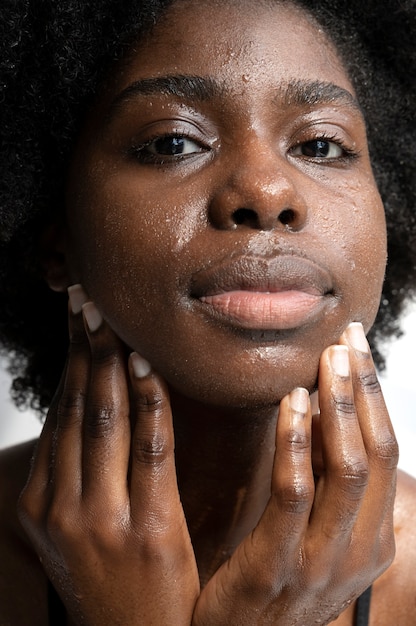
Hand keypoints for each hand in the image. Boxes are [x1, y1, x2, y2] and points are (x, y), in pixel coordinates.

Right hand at [18, 286, 198, 624]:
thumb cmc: (113, 579)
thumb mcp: (77, 528)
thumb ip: (81, 472)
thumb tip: (93, 407)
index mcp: (40, 502)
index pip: (59, 415)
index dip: (69, 362)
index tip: (77, 320)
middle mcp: (60, 505)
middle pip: (77, 408)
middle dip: (84, 349)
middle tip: (89, 302)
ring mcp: (98, 519)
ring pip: (104, 420)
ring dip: (109, 363)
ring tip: (113, 320)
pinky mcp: (145, 528)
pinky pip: (148, 448)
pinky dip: (148, 400)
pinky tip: (147, 364)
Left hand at [192, 322, 397, 624]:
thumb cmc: (276, 581)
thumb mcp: (317, 535)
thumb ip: (327, 485)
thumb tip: (331, 418)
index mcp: (373, 537)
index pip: (388, 452)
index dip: (376, 396)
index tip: (358, 349)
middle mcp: (359, 548)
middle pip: (377, 452)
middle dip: (364, 390)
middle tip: (346, 340)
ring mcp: (322, 559)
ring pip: (347, 468)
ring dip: (340, 407)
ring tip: (327, 360)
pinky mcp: (277, 564)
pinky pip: (295, 492)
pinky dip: (298, 442)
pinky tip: (292, 402)